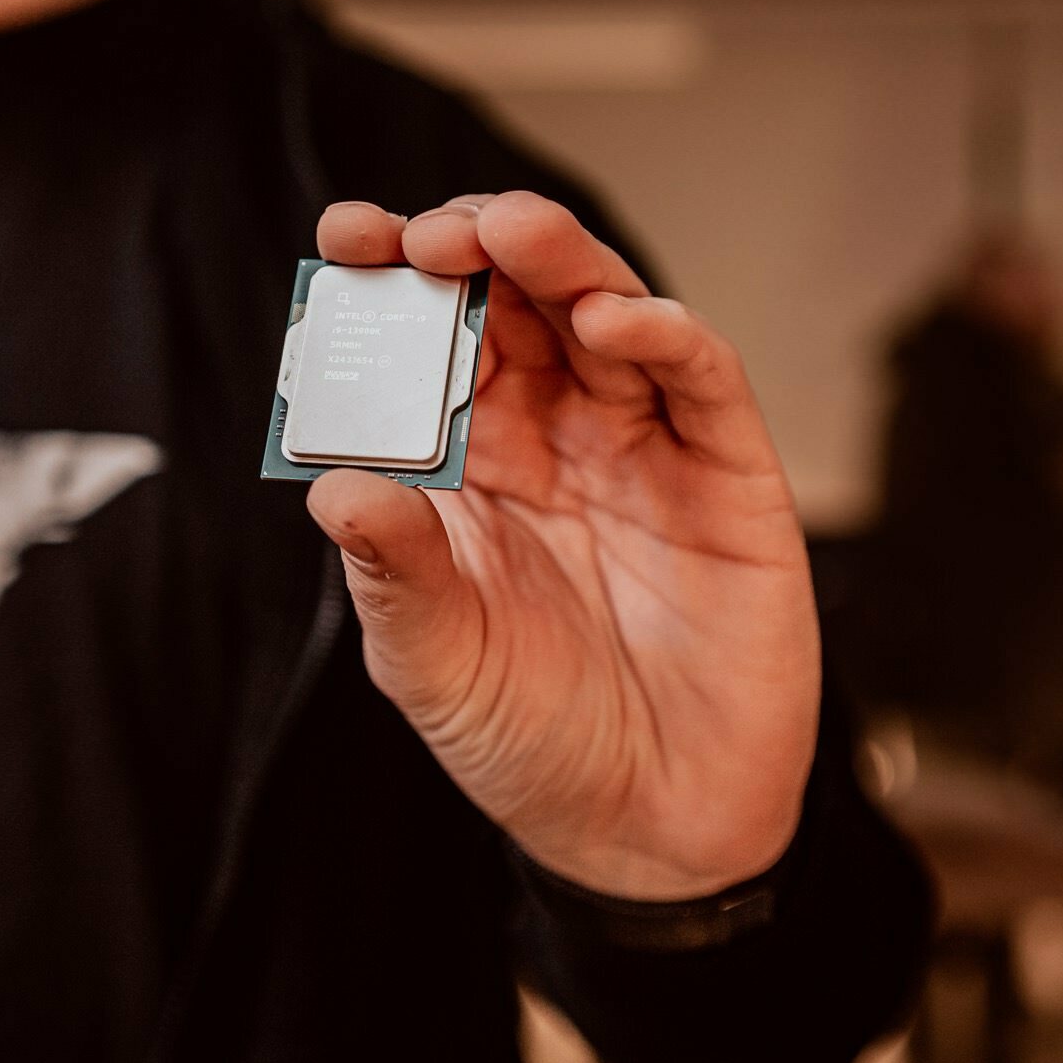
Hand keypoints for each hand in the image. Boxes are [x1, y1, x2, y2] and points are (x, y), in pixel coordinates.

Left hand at [306, 192, 819, 902]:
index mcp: (470, 468)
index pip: (428, 345)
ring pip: (605, 315)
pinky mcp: (728, 476)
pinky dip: (664, 336)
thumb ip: (392, 573)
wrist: (655, 831)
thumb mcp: (436, 663)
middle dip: (472, 248)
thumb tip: (334, 488)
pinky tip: (615, 320)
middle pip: (515, 305)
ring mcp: (643, 447)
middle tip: (429, 232)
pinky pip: (701, 383)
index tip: (345, 238)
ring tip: (509, 233)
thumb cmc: (533, 740)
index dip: (390, 283)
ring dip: (560, 262)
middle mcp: (555, 438)